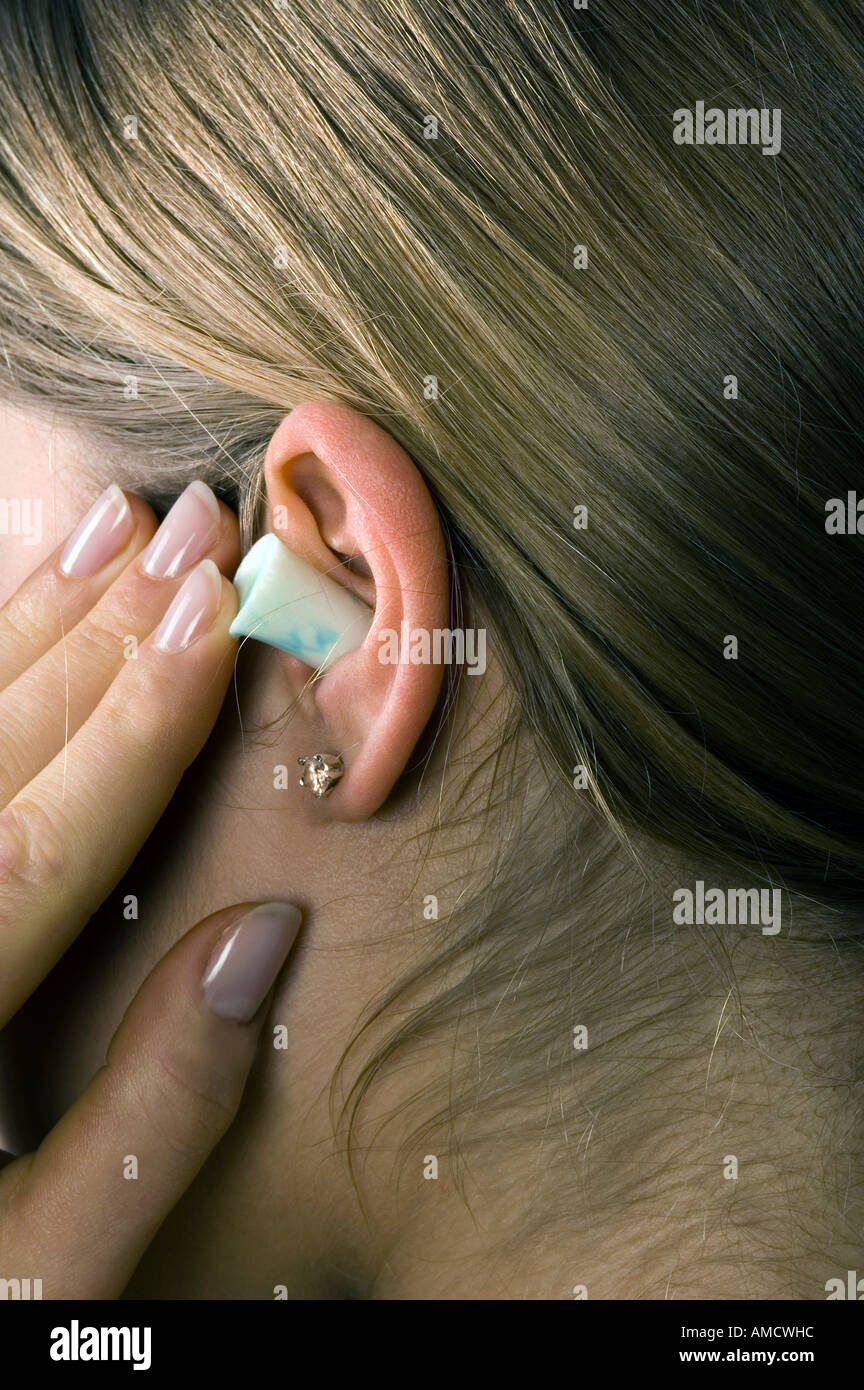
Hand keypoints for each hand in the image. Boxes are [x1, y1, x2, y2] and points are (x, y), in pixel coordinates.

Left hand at [0, 484, 300, 1296]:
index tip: (217, 610)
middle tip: (189, 521)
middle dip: (102, 628)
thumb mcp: (47, 1271)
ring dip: (26, 617)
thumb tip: (264, 941)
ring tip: (108, 521)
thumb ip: (157, 1114)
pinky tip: (5, 602)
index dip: (144, 719)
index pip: (46, 840)